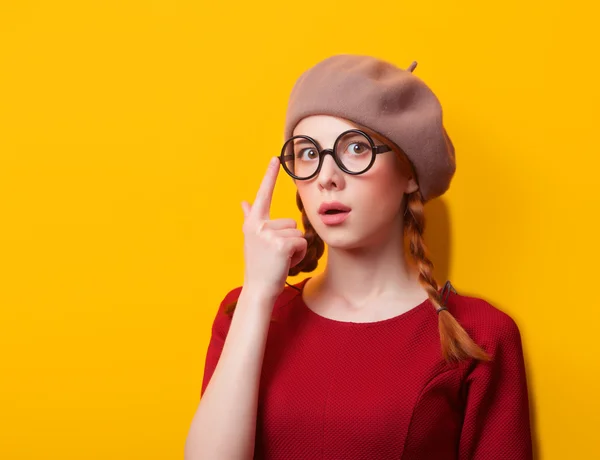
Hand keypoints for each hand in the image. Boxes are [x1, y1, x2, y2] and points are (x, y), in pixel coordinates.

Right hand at [240, 157, 307, 299]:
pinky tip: (286, 263)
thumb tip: (244, 202)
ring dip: (295, 248)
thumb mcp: (252, 239)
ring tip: (280, 259)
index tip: (276, 157)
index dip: (269, 175)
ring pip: (298, 232)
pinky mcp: (281, 244)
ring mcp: (269, 234)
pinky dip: (299, 255)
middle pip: (290, 221)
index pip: (262, 194)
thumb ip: (250, 217)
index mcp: (252, 222)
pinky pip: (302, 242)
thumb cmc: (259, 265)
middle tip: (276, 254)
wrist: (258, 288)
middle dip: (289, 238)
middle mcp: (258, 225)